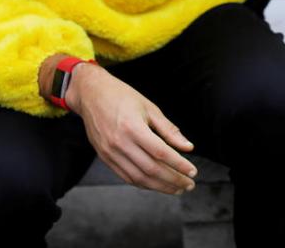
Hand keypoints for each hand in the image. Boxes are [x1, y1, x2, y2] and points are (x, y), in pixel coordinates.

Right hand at [67, 64, 198, 194]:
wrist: (91, 94)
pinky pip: (126, 176)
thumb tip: (188, 147)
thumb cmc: (123, 97)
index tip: (193, 172)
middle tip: (189, 185)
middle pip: (151, 169)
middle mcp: (120, 143)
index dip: (179, 165)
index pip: (161, 153)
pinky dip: (143, 183)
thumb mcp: (150, 108)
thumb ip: (169, 130)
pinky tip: (157, 184)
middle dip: (173, 180)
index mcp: (133, 128)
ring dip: (160, 186)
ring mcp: (110, 152)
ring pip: (138, 177)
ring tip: (177, 189)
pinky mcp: (104, 157)